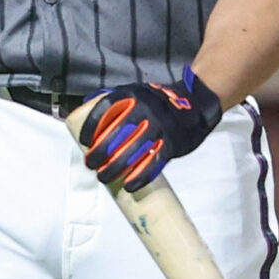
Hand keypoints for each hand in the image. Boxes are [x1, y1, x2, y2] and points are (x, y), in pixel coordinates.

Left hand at [76, 73, 223, 190]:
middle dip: (99, 153)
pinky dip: (140, 177)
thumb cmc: (160, 101)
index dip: (90, 126)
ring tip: (103, 177)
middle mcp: (145, 109)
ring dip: (114, 169)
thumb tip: (86, 104)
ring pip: (132, 152)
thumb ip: (115, 98)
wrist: (196, 103)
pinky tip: (129, 186)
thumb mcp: (138, 92)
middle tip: (91, 164)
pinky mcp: (172, 143)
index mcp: (133, 95)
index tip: (83, 141)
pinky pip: (154, 163)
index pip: (105, 109)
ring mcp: (159, 127)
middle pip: (115, 134)